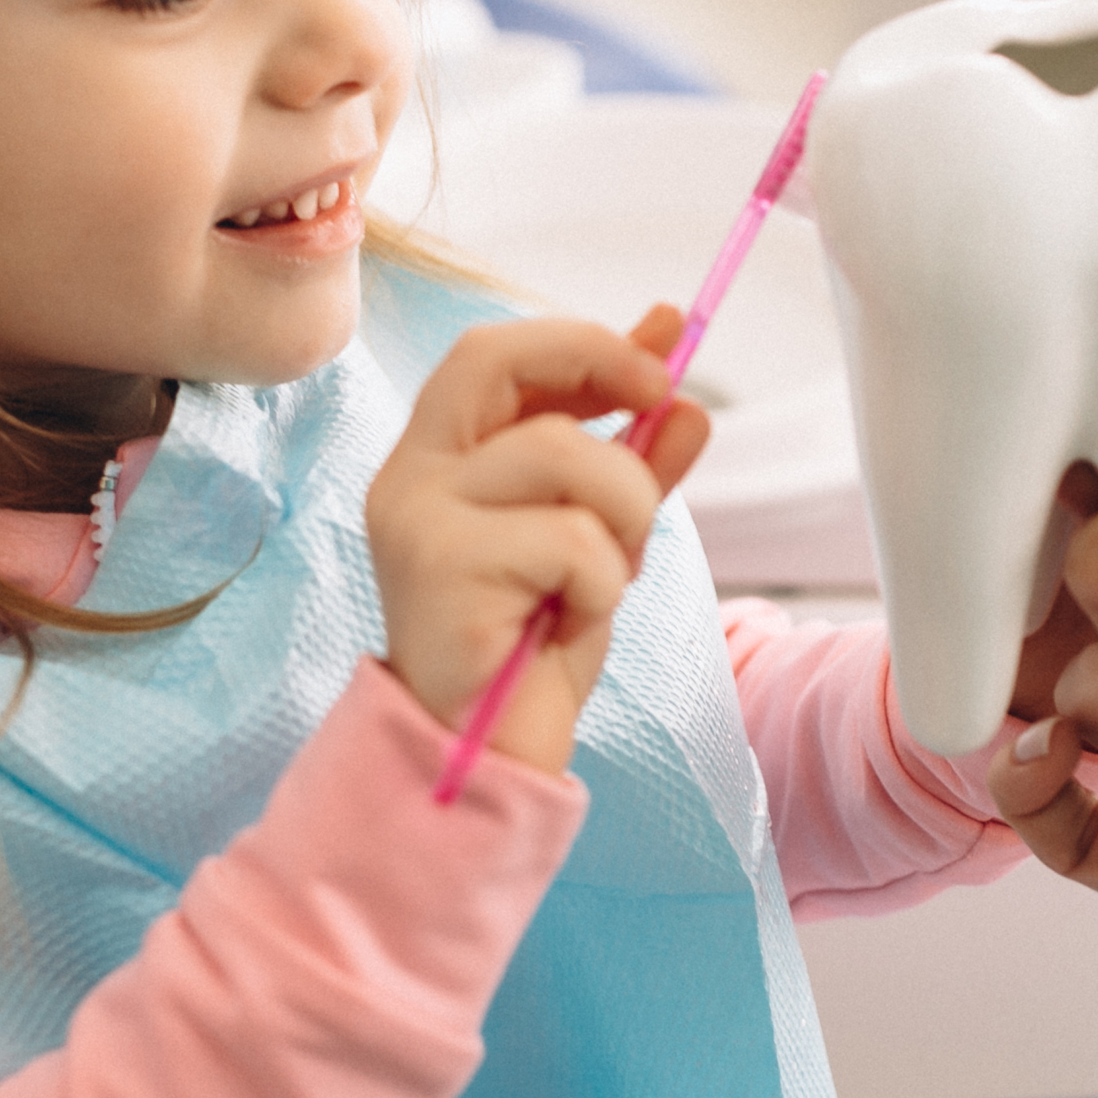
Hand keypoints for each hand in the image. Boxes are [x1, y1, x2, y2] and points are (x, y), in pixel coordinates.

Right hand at [368, 308, 709, 780]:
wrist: (485, 754)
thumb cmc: (531, 644)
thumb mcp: (598, 536)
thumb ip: (630, 459)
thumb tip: (685, 394)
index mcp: (437, 457)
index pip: (494, 353)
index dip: (581, 342)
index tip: (660, 356)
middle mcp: (411, 474)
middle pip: (498, 359)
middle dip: (597, 362)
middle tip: (665, 398)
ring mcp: (419, 517)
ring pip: (566, 453)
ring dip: (626, 512)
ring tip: (606, 575)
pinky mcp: (443, 567)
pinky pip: (573, 538)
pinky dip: (603, 582)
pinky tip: (571, 619)